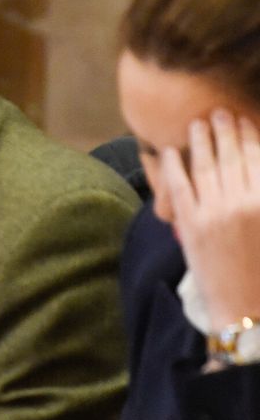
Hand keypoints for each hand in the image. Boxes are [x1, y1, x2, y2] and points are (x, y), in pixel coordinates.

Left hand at [160, 110, 259, 325]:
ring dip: (201, 141)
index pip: (259, 160)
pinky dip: (173, 167)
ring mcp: (215, 214)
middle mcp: (244, 204)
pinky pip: (179, 188)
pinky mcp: (190, 226)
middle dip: (226, 131)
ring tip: (197, 123)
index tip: (245, 120)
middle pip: (233, 158)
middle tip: (219, 112)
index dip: (251, 137)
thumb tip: (256, 168)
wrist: (247, 308)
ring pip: (206, 167)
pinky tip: (168, 152)